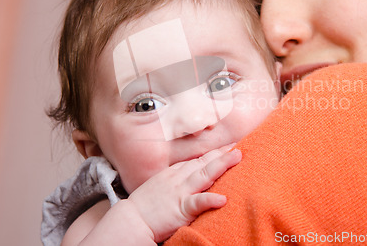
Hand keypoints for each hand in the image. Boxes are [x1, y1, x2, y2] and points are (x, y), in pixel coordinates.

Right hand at [127, 143, 241, 241]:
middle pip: (203, 162)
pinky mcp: (180, 209)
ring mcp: (180, 192)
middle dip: (221, 153)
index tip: (225, 147)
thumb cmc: (142, 206)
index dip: (212, 153)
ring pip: (204, 174)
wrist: (129, 221)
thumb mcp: (158, 186)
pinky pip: (197, 203)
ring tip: (236, 157)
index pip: (196, 160)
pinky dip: (210, 199)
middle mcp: (178, 179)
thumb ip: (173, 181)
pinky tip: (223, 199)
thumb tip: (186, 178)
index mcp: (173, 174)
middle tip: (236, 146)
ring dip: (221, 164)